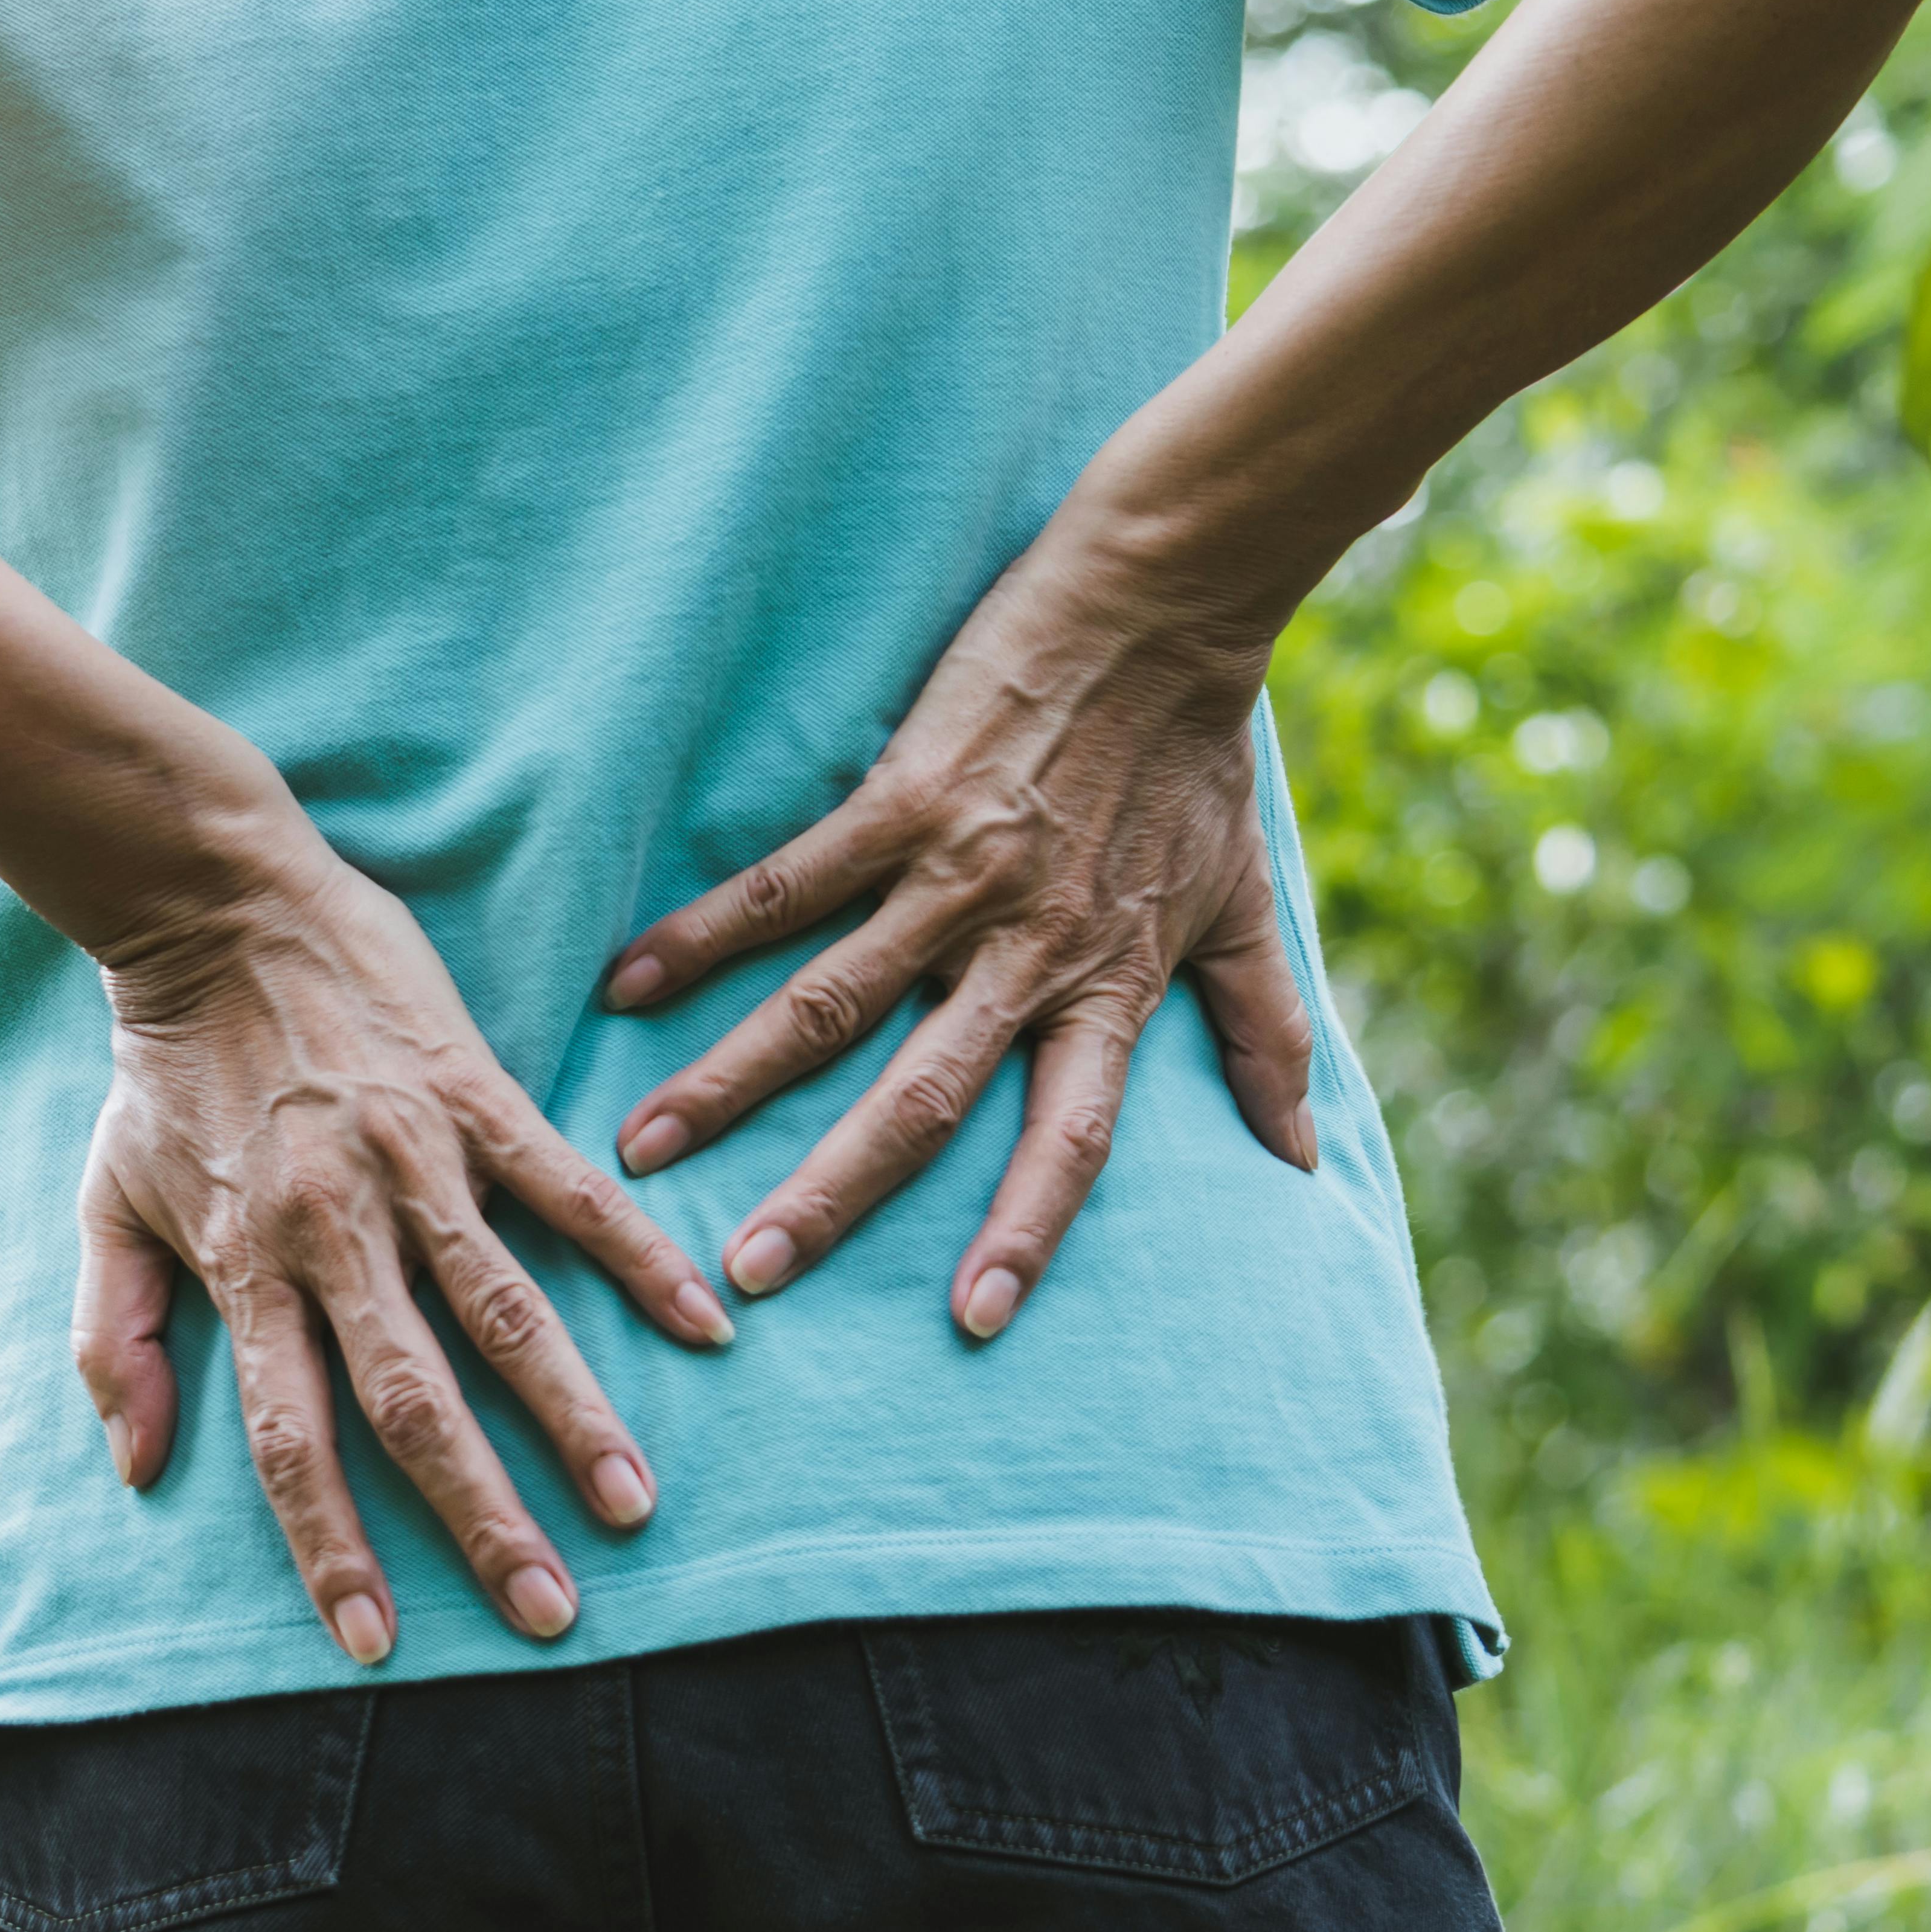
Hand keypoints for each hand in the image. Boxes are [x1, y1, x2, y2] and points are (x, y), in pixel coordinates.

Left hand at [74, 848, 736, 1665]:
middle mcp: (332, 1228)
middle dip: (478, 1516)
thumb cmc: (164, 1070)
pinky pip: (566, 1188)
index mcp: (245, 1267)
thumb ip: (114, 1340)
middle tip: (548, 1615)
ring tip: (632, 1502)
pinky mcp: (473, 1092)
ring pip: (502, 1311)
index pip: (289, 1438)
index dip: (330, 1544)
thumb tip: (139, 1468)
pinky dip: (634, 1256)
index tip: (377, 1642)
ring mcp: (410, 1159)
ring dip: (570, 1413)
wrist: (211, 907)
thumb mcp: (105, 1203)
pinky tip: (702, 1321)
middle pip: (411, 1400)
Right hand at [600, 544, 1320, 1338]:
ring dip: (731, 1083)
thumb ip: (1265, 1033)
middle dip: (829, 1195)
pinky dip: (706, 934)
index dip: (1024, 1232)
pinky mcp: (898, 801)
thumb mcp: (1242, 907)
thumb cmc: (1195, 761)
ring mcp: (954, 876)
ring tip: (646, 1149)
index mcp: (1105, 985)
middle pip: (918, 1100)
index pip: (1068, 1140)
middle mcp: (1025, 949)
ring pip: (828, 1007)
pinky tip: (628, 983)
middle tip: (747, 1275)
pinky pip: (788, 886)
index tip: (972, 1324)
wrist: (1163, 607)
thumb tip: (1302, 1155)